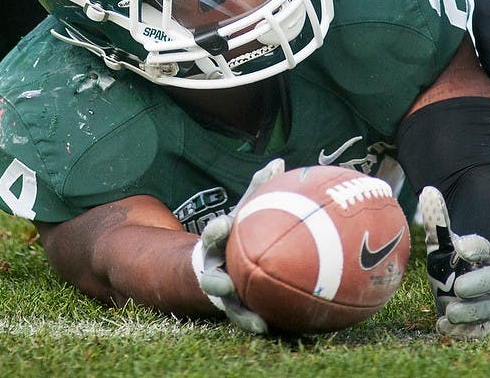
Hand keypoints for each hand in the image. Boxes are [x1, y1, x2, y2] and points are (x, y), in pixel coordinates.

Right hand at [191, 158, 284, 333]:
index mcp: (215, 244)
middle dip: (215, 278)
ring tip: (253, 320)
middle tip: (223, 280)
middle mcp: (212, 269)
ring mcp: (220, 292)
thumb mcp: (243, 212)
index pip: (213, 235)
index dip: (216, 230)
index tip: (223, 225)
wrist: (215, 264)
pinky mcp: (232, 308)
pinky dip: (253, 322)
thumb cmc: (235, 234)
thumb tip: (279, 162)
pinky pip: (242, 317)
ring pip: (225, 304)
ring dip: (237, 312)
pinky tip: (267, 327)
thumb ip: (257, 190)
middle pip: (210, 275)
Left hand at [419, 186, 489, 338]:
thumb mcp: (445, 244)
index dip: (474, 247)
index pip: (484, 248)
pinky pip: (482, 330)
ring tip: (450, 312)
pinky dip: (465, 332)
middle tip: (458, 287)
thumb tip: (428, 191)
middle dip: (478, 284)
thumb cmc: (456, 264)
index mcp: (485, 254)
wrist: (472, 291)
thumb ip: (438, 222)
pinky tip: (444, 328)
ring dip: (471, 312)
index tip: (460, 247)